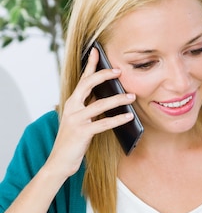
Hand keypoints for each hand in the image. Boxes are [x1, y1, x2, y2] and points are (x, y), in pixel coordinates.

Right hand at [45, 47, 135, 179]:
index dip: (90, 65)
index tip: (97, 51)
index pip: (82, 79)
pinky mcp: (82, 132)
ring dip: (118, 99)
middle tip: (120, 70)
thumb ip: (89, 109)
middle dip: (104, 75)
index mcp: (71, 103)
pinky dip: (118, 119)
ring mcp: (76, 119)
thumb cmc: (72, 141)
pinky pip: (104, 123)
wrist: (59, 161)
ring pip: (100, 104)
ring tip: (132, 96)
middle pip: (88, 84)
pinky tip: (129, 116)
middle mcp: (72, 107)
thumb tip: (108, 98)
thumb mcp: (79, 121)